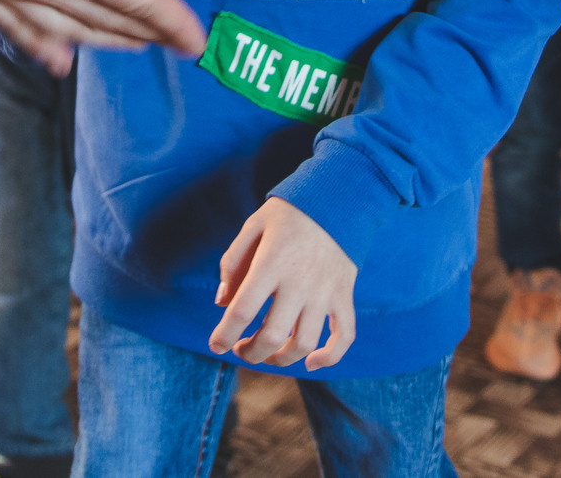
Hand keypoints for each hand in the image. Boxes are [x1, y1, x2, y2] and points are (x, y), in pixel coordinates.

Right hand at [0, 0, 203, 76]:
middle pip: (106, 19)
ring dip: (106, 40)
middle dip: (146, 33)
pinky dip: (45, 48)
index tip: (197, 40)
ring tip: (132, 45)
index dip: (170, 19)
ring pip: (68, 30)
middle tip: (176, 44)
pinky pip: (20, 30)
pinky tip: (57, 60)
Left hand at [211, 197, 356, 370]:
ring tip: (268, 354)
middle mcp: (299, 282)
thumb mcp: (253, 226)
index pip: (242, 310)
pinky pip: (344, 336)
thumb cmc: (289, 214)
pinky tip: (312, 363)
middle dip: (250, 352)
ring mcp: (325, 291)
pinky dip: (330, 357)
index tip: (216, 345)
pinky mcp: (344, 295)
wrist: (338, 198)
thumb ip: (233, 262)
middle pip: (272, 336)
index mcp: (271, 263)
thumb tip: (222, 303)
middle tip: (241, 349)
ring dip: (281, 359)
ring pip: (304, 343)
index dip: (224, 334)